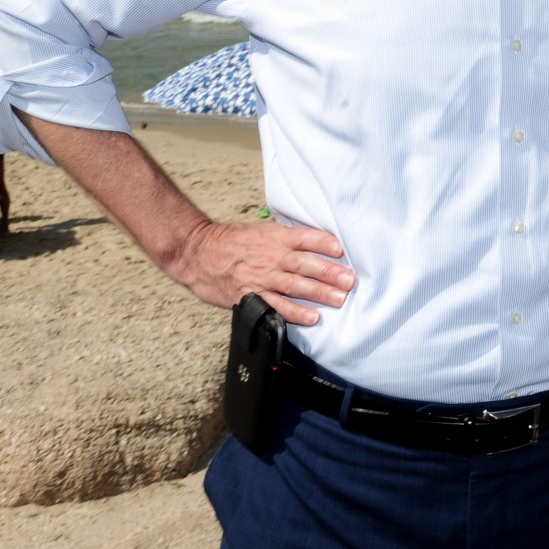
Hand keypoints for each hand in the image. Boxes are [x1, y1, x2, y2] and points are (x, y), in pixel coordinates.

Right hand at [169, 219, 353, 325]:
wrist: (198, 252)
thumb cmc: (232, 241)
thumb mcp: (262, 231)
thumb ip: (287, 237)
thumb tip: (317, 243)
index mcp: (276, 237)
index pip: (305, 237)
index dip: (324, 242)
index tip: (342, 249)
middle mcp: (271, 256)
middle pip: (306, 264)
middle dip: (330, 272)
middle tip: (351, 280)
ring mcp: (262, 277)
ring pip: (295, 285)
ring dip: (320, 293)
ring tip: (340, 299)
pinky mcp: (251, 296)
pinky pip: (277, 306)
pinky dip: (295, 313)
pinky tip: (312, 318)